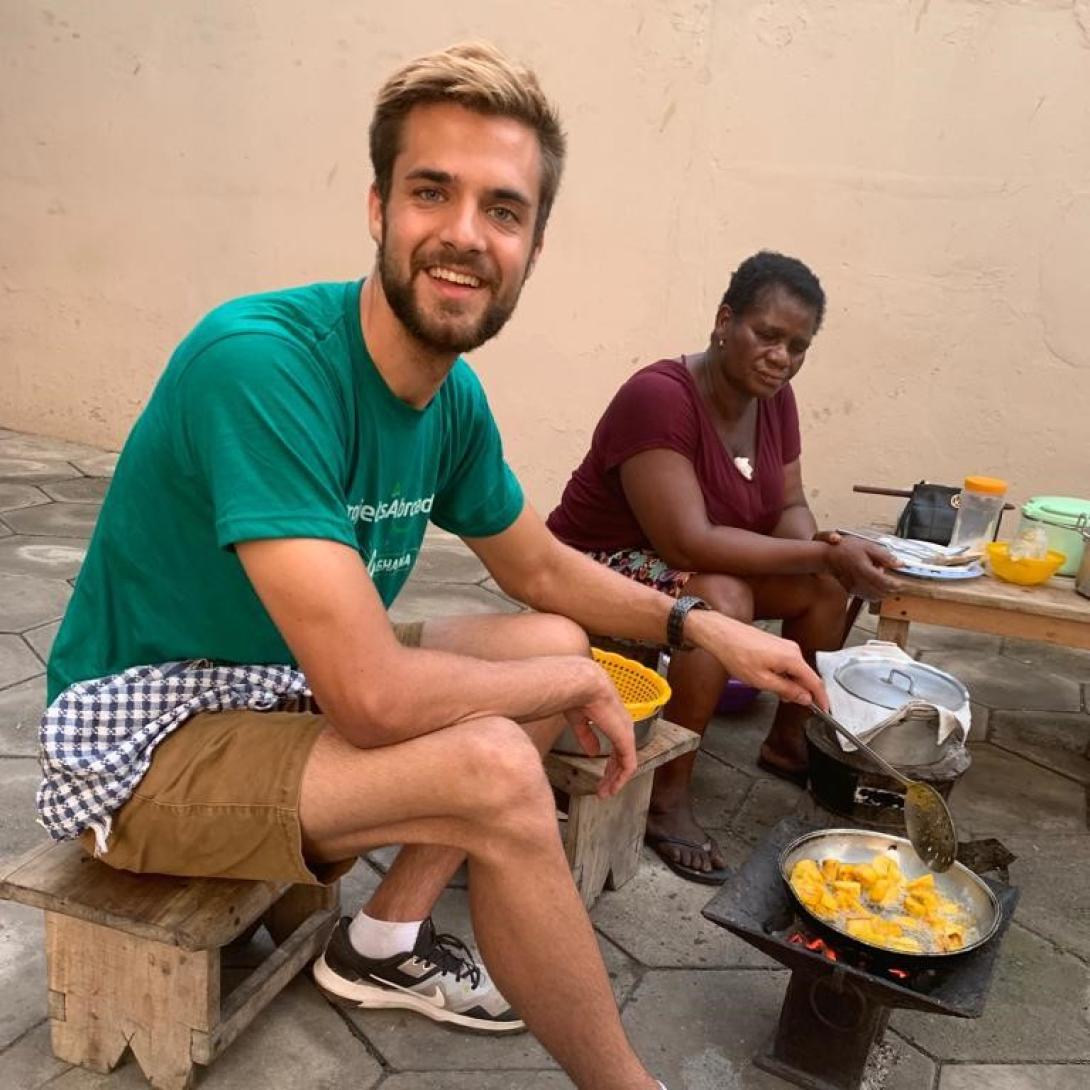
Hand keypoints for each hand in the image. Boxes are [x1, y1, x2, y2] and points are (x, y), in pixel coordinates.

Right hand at [563, 667, 637, 799]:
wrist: (584, 686)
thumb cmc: (578, 696)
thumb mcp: (579, 720)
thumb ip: (587, 736)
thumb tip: (592, 752)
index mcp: (613, 720)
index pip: (617, 747)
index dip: (610, 763)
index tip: (602, 776)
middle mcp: (623, 727)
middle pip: (622, 756)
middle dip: (612, 774)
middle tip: (604, 789)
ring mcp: (626, 734)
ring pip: (626, 763)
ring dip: (616, 780)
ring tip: (605, 793)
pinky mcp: (625, 740)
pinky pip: (628, 765)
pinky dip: (621, 779)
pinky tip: (612, 787)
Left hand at [687, 611, 827, 709]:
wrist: (721, 635)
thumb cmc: (737, 654)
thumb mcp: (762, 681)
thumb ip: (787, 690)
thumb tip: (804, 698)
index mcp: (792, 658)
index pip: (815, 682)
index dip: (821, 698)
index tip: (823, 709)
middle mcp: (792, 650)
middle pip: (806, 676)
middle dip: (802, 692)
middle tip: (793, 704)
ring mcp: (785, 646)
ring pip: (796, 670)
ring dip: (791, 684)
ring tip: (776, 693)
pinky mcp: (777, 645)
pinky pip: (788, 664)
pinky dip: (784, 675)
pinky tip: (771, 681)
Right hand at [823, 536, 899, 599]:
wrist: (827, 556)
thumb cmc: (846, 549)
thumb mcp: (868, 546)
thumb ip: (885, 556)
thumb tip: (900, 564)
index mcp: (864, 569)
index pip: (884, 582)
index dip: (894, 584)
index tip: (900, 582)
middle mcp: (859, 581)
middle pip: (881, 592)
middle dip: (890, 589)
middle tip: (895, 582)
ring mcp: (854, 587)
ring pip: (874, 597)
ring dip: (883, 593)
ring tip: (885, 583)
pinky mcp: (851, 590)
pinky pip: (867, 597)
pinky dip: (875, 594)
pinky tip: (875, 586)